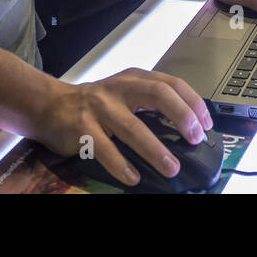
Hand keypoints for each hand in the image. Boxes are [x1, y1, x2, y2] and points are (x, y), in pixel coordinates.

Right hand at [31, 69, 212, 186]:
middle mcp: (120, 87)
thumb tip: (185, 132)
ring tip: (171, 168)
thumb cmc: (94, 104)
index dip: (192, 103)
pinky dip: (121, 165)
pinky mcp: (82, 126)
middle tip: (195, 139)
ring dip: (155, 150)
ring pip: (133, 127)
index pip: (171, 83)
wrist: (49, 104)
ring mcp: (100, 106)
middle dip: (182, 116)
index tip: (206, 124)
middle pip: (158, 95)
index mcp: (135, 78)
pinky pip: (105, 149)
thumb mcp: (124, 95)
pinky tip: (133, 178)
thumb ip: (149, 106)